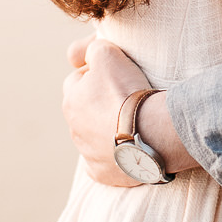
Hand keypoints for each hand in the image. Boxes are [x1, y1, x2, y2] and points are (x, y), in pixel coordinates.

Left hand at [61, 38, 152, 186]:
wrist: (150, 133)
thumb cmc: (127, 92)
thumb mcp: (108, 54)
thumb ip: (93, 48)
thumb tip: (85, 52)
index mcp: (71, 101)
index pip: (77, 80)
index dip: (96, 75)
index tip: (116, 76)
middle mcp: (74, 129)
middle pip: (86, 111)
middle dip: (101, 104)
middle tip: (127, 99)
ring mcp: (87, 154)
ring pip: (96, 137)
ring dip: (109, 129)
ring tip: (135, 123)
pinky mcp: (102, 173)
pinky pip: (105, 163)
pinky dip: (116, 155)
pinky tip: (132, 147)